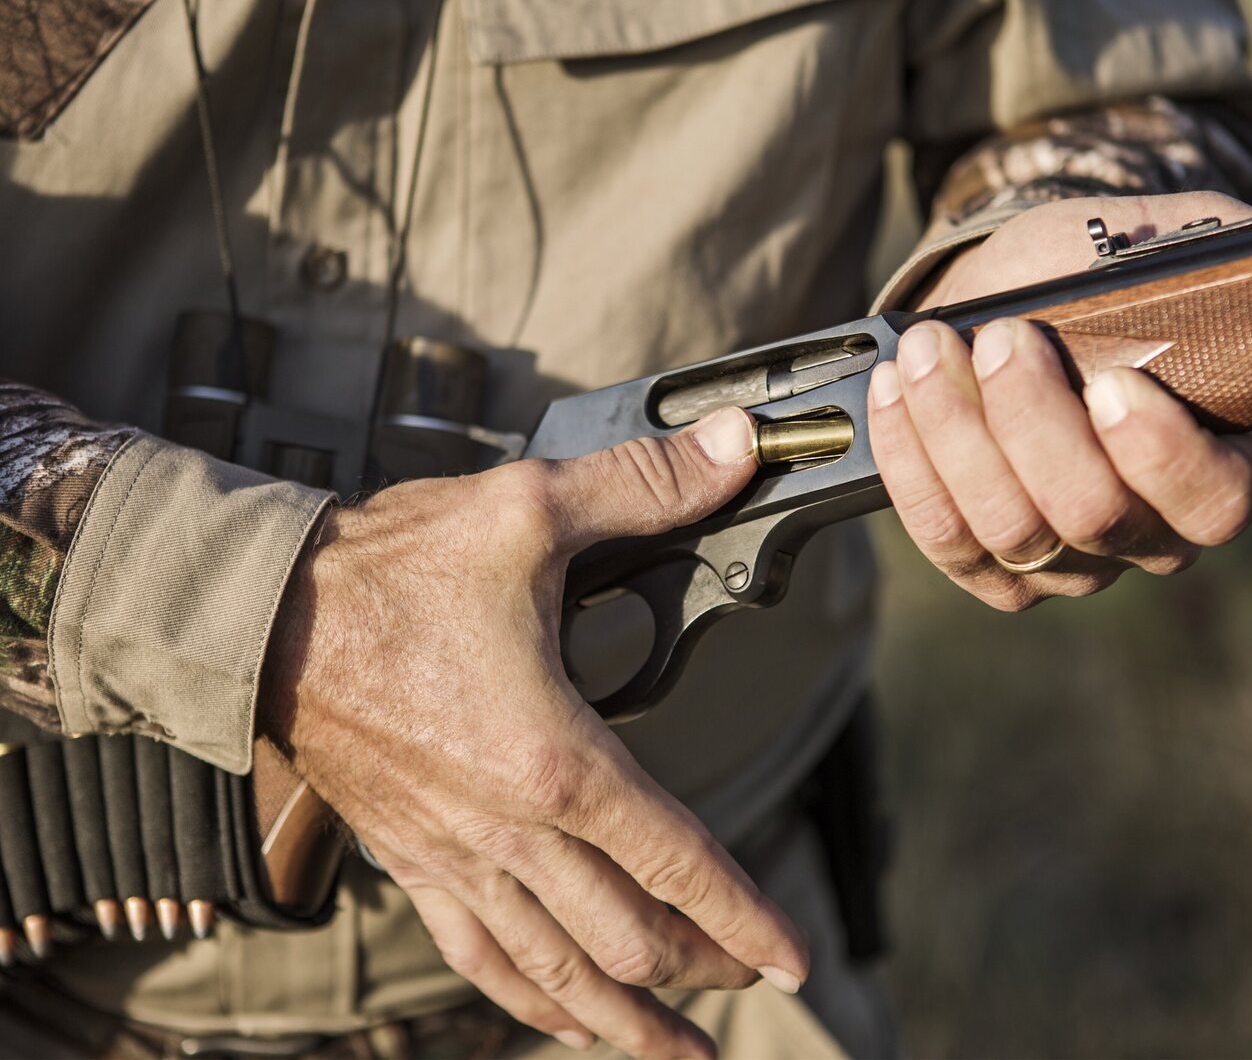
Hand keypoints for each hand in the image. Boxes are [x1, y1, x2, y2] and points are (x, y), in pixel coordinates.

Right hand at [261, 408, 806, 1058]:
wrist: (260, 615)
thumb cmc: (388, 570)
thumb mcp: (528, 511)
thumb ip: (644, 487)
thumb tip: (736, 450)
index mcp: (554, 757)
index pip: (677, 861)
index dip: (745, 915)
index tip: (793, 959)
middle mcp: (510, 828)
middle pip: (628, 937)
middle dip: (700, 966)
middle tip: (748, 977)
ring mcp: (456, 856)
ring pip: (556, 972)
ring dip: (624, 1018)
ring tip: (676, 1052)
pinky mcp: (412, 859)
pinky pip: (478, 957)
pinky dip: (530, 1000)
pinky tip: (559, 1019)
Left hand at [869, 191, 1251, 608]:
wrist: (1006, 306)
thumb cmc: (1091, 280)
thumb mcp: (1158, 244)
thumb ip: (1212, 246)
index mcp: (1217, 469)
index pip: (1212, 501)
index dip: (1162, 454)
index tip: (1114, 382)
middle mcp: (1145, 534)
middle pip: (1091, 515)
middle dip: (1034, 420)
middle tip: (1003, 338)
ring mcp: (1062, 562)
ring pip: (1008, 529)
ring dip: (957, 433)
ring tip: (930, 350)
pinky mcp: (984, 564)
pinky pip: (944, 536)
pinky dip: (910, 462)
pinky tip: (897, 394)